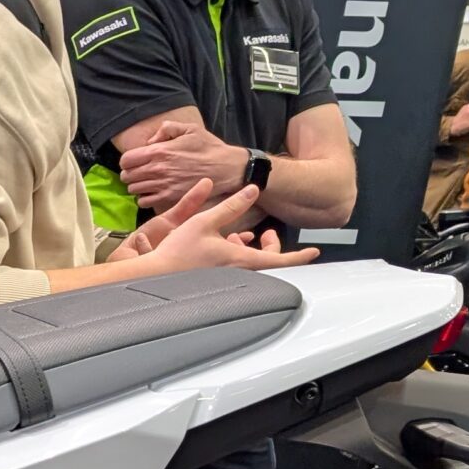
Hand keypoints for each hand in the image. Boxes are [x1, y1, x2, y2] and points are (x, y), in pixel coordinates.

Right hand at [118, 180, 318, 273]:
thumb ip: (232, 206)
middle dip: (272, 246)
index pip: (281, 259)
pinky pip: (235, 267)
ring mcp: (226, 278)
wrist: (154, 275)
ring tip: (239, 234)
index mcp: (241, 259)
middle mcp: (238, 271)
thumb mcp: (205, 221)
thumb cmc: (177, 252)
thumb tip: (253, 189)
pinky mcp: (215, 279)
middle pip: (268, 261)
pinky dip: (236, 254)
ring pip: (250, 263)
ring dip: (251, 248)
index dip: (300, 256)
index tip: (315, 251)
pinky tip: (224, 243)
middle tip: (268, 234)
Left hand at [119, 119, 248, 211]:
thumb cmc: (208, 147)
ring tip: (146, 182)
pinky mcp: (168, 198)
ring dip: (136, 186)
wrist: (225, 168)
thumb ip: (167, 128)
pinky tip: (152, 192)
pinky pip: (143, 202)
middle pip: (126, 176)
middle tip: (140, 172)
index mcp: (160, 151)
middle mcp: (157, 169)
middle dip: (130, 173)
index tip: (135, 161)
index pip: (126, 160)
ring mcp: (162, 185)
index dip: (128, 160)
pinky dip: (144, 198)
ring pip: (133, 189)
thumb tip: (151, 141)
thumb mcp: (190, 129)